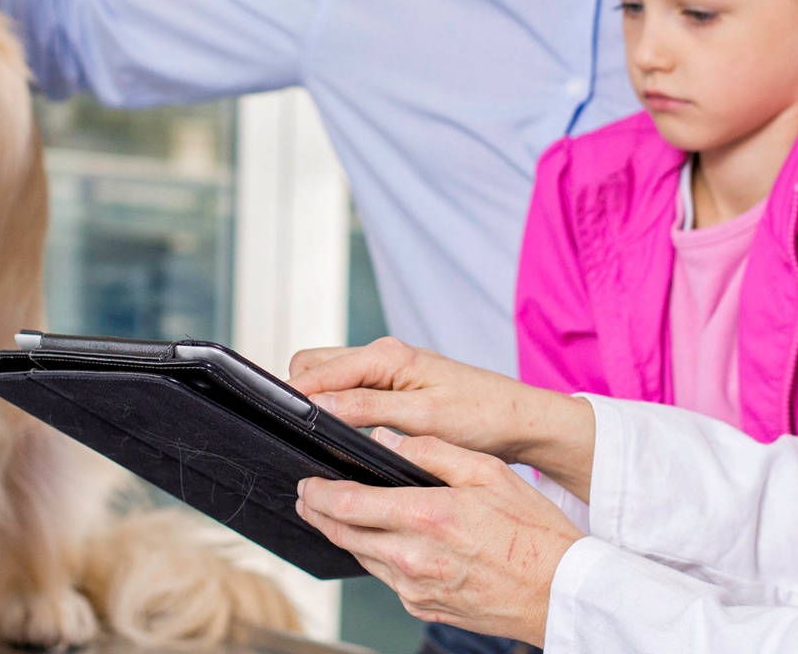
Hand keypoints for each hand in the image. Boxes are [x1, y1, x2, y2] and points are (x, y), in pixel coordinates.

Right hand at [288, 337, 593, 494]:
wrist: (519, 420)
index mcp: (385, 356)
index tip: (278, 428)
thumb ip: (367, 409)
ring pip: (328, 378)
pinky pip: (348, 390)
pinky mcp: (392, 386)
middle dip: (299, 396)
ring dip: (318, 402)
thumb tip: (318, 408)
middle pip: (312, 367)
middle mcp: (381, 355)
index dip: (293, 398)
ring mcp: (385, 369)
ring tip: (316, 441)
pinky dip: (336, 408)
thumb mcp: (422, 419)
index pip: (315, 370)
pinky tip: (341, 437)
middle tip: (297, 438)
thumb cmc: (480, 417)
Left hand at [296, 429, 582, 644]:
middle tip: (306, 497)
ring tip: (334, 516)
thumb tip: (388, 439)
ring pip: (362, 558)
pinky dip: (377, 558)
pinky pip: (387, 580)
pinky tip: (381, 543)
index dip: (318, 494)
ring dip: (345, 536)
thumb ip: (433, 451)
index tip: (306, 483)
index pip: (348, 505)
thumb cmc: (533, 531)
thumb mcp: (488, 472)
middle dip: (318, 514)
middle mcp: (413, 558)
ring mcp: (416, 588)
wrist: (563, 591)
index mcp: (426, 517)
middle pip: (344, 535)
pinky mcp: (424, 607)